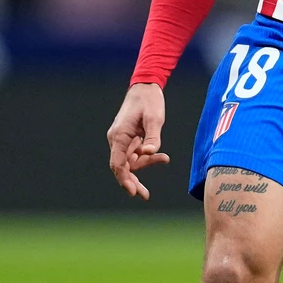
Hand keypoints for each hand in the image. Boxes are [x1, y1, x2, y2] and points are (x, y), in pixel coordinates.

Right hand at [106, 82, 169, 198]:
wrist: (145, 87)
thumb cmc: (149, 101)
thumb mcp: (155, 118)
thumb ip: (153, 136)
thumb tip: (150, 152)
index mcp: (119, 135)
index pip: (117, 163)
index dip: (124, 178)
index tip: (132, 190)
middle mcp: (117, 139)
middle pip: (122, 167)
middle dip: (132, 181)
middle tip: (144, 195)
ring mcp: (122, 139)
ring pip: (130, 162)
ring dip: (145, 165)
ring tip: (164, 159)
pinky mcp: (129, 139)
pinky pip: (136, 154)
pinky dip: (147, 157)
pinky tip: (163, 157)